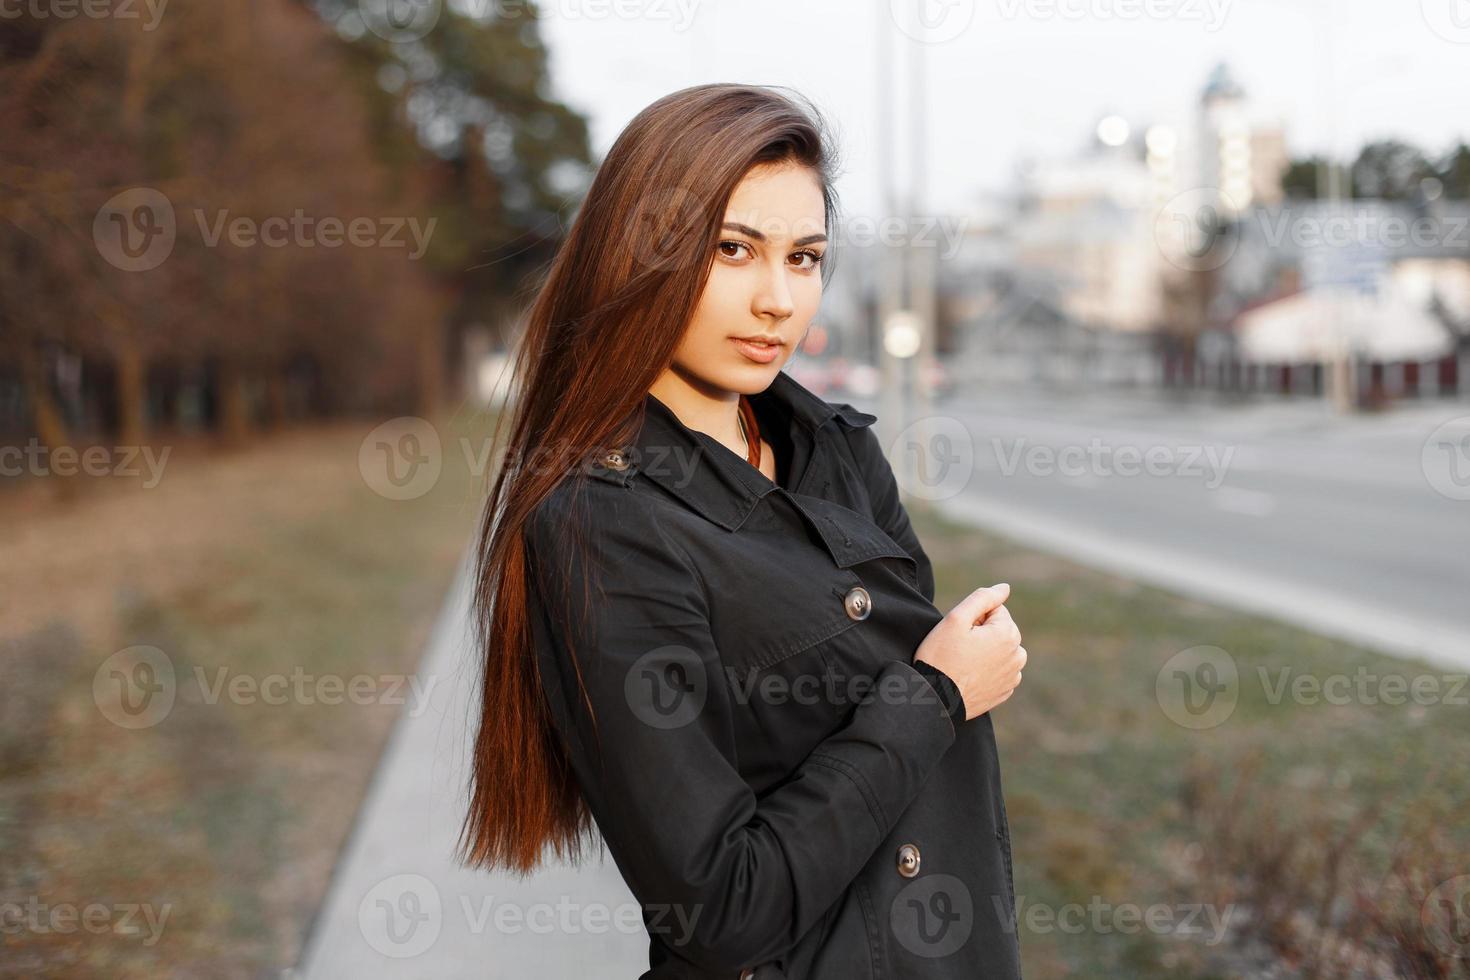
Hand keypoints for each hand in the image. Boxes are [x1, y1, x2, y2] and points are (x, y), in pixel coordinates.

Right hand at [914, 583, 1026, 720]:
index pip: (994, 610)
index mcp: (1008, 634)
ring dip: (987, 650)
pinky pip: (1000, 670)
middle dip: (982, 632)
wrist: (935, 698)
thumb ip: (983, 598)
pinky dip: (988, 669)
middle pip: (1000, 629)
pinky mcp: (1005, 691)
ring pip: (1001, 649)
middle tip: (959, 648)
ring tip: (964, 662)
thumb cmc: (942, 657)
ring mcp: (1013, 676)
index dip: (973, 617)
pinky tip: (970, 675)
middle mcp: (1017, 655)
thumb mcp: (956, 619)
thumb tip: (1005, 588)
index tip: (960, 633)